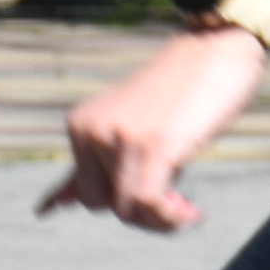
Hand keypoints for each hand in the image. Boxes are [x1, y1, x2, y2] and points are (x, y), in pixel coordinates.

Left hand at [48, 26, 269, 230]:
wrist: (215, 48)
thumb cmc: (182, 87)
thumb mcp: (132, 123)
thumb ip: (97, 161)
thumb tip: (53, 206)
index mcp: (80, 124)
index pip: (81, 190)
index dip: (118, 206)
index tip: (152, 207)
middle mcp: (90, 131)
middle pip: (100, 204)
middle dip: (139, 213)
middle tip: (177, 203)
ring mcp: (119, 139)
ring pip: (125, 210)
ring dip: (159, 221)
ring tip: (187, 209)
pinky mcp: (152, 147)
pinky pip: (146, 201)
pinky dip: (168, 218)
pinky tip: (190, 212)